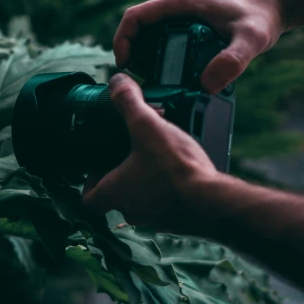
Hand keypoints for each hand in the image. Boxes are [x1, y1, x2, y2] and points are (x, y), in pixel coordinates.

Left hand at [82, 74, 217, 225]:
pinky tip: (184, 172)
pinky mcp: (180, 221)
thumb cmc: (176, 170)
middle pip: (118, 198)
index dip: (89, 183)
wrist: (214, 201)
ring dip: (148, 183)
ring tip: (161, 158)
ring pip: (144, 202)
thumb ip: (128, 102)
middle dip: (123, 176)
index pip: (89, 200)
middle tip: (133, 153)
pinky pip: (169, 206)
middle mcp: (133, 211)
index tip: (98, 167)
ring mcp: (157, 219)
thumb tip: (117, 82)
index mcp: (116, 192)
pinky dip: (171, 191)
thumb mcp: (146, 125)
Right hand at [113, 0, 285, 92]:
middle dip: (132, 53)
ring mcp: (184, 15)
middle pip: (140, 27)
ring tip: (152, 81)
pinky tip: (172, 76)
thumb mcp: (251, 40)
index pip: (136, 16)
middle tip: (138, 80)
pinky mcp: (191, 25)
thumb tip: (207, 85)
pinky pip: (165, 39)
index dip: (123, 39)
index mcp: (182, 3)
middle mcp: (178, 7)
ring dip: (145, 56)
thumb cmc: (262, 15)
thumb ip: (232, 61)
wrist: (275, 4)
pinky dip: (161, 56)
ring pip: (151, 34)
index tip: (123, 64)